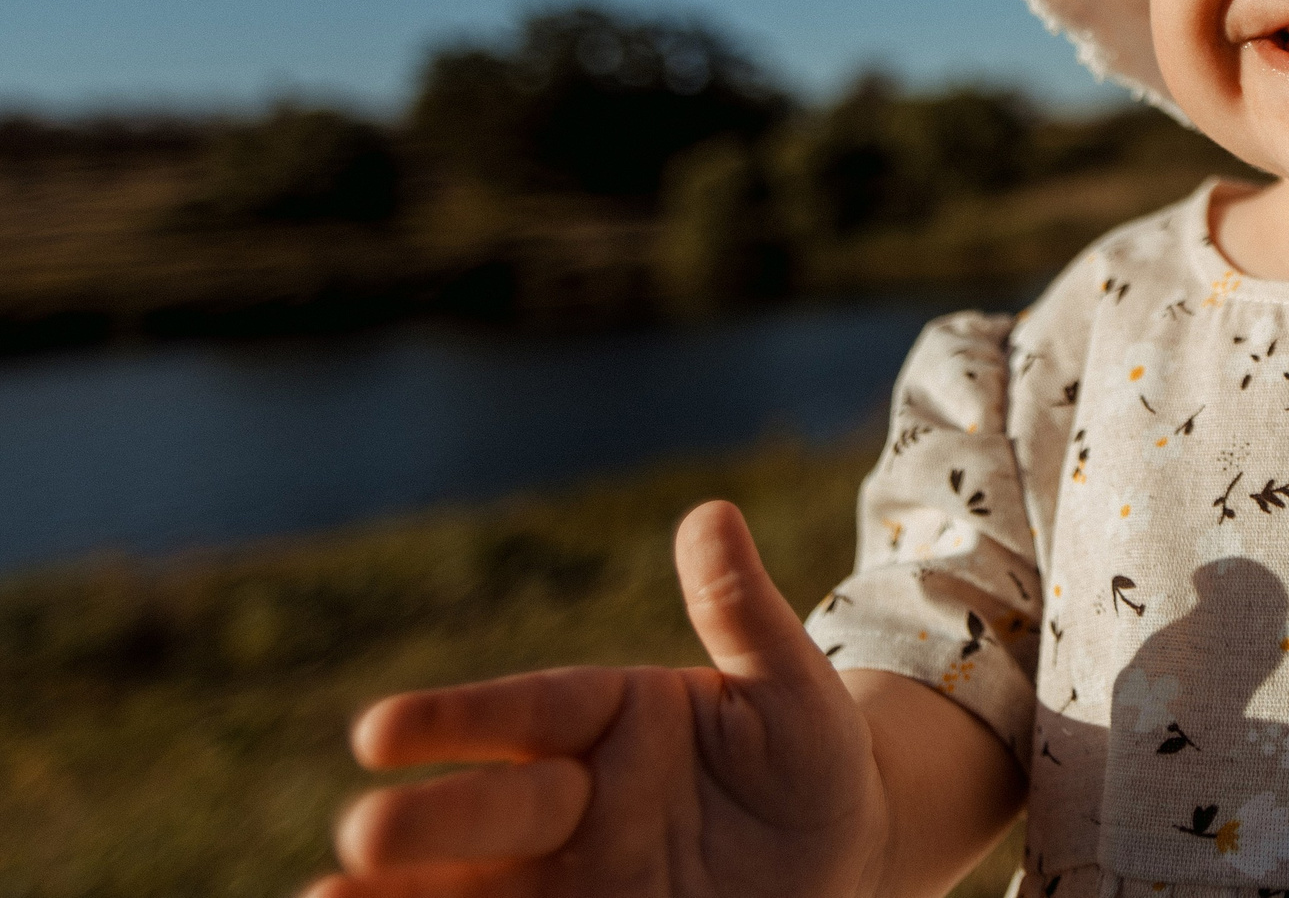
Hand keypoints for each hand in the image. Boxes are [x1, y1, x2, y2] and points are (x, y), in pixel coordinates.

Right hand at [311, 502, 888, 897]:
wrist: (840, 844)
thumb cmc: (809, 750)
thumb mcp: (795, 685)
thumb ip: (744, 614)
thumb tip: (711, 516)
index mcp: (615, 715)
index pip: (531, 711)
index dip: (458, 719)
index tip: (379, 731)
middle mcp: (573, 795)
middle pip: (493, 810)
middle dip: (427, 824)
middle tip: (360, 837)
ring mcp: (572, 871)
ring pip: (471, 885)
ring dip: (402, 897)